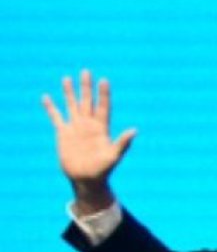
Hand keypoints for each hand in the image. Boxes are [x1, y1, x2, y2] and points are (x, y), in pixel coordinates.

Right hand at [41, 69, 136, 213]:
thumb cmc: (103, 170)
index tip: (104, 80)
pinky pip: (56, 117)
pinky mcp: (63, 133)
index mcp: (102, 128)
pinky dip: (51, 108)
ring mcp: (76, 128)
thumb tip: (134, 130)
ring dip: (69, 93)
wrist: (86, 179)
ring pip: (72, 106)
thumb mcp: (114, 156)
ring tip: (67, 78)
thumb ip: (123, 143)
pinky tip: (46, 97)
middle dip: (86, 87)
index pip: (103, 106)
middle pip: (87, 101)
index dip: (103, 94)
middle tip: (86, 71)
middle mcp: (89, 125)